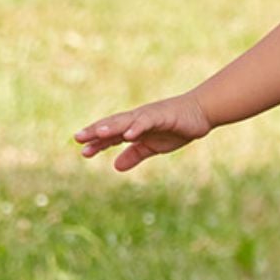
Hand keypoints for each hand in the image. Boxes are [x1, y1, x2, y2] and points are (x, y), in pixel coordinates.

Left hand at [75, 92, 211, 171]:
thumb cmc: (177, 128)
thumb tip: (116, 166)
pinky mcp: (162, 115)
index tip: (83, 152)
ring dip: (111, 127)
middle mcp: (137, 119)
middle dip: (96, 132)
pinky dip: (137, 127)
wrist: (201, 113)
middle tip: (78, 139)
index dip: (97, 142)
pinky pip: (147, 121)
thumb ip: (135, 155)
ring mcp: (148, 116)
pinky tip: (128, 135)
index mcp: (134, 127)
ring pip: (126, 121)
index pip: (112, 135)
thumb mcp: (153, 147)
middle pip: (113, 125)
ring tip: (97, 134)